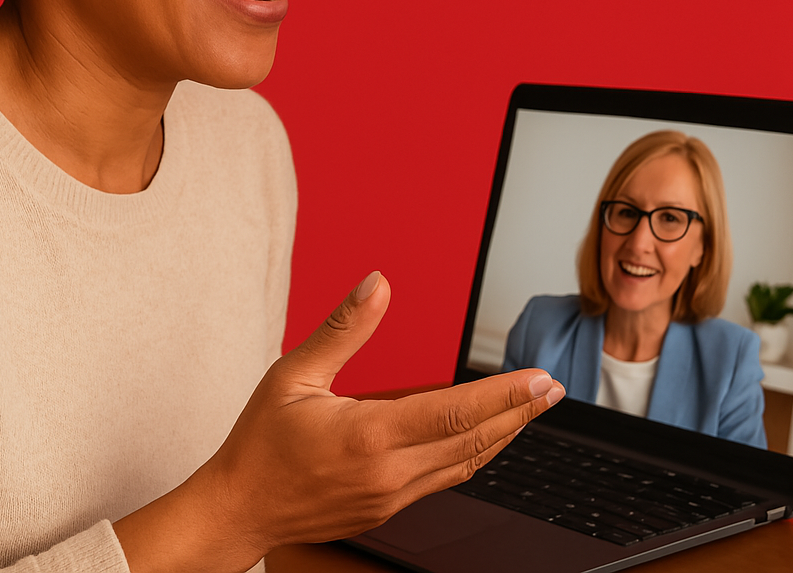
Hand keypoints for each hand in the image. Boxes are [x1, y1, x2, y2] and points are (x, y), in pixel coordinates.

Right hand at [114, 271, 563, 572]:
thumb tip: (377, 284)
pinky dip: (473, 453)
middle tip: (553, 390)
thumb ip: (343, 329)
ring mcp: (391, 496)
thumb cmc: (261, 442)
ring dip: (503, 435)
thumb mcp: (294, 373)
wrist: (240, 509)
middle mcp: (389, 473)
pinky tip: (482, 438)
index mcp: (368, 436)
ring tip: (530, 410)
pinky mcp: (387, 507)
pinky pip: (444, 478)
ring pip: (465, 464)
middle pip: (474, 441)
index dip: (505, 396)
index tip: (541, 380)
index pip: (454, 413)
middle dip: (519, 414)